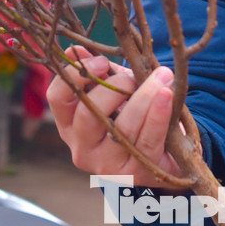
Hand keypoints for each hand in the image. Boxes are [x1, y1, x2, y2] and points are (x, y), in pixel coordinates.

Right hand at [46, 46, 182, 186]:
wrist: (161, 155)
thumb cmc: (130, 117)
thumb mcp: (112, 93)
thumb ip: (97, 73)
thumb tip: (77, 51)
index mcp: (69, 124)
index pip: (57, 98)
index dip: (75, 75)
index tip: (101, 61)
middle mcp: (82, 147)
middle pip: (88, 113)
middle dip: (115, 87)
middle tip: (135, 76)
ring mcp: (107, 164)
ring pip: (121, 128)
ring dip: (144, 96)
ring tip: (163, 76)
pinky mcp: (134, 174)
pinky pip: (147, 140)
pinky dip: (158, 114)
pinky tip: (167, 95)